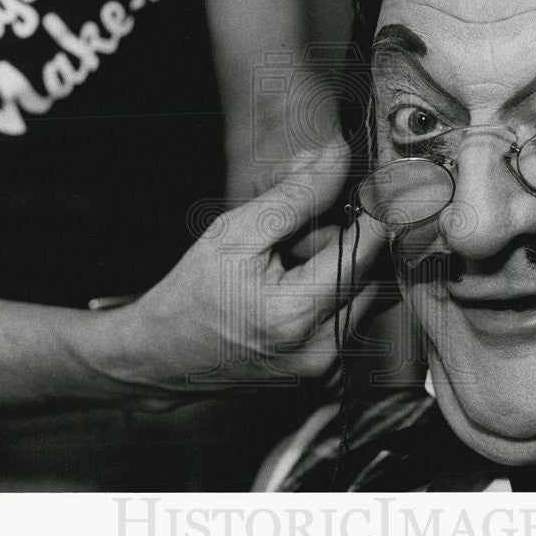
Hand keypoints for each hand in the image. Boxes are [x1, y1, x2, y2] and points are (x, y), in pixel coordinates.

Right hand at [93, 139, 385, 393]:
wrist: (164, 357)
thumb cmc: (193, 293)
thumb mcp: (236, 233)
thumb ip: (296, 195)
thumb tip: (338, 159)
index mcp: (295, 313)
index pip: (365, 252)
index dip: (372, 214)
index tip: (369, 190)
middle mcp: (321, 350)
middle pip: (368, 274)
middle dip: (343, 245)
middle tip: (298, 237)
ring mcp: (326, 370)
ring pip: (364, 298)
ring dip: (338, 273)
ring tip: (289, 270)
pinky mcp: (326, 376)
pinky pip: (349, 321)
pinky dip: (331, 298)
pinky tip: (292, 295)